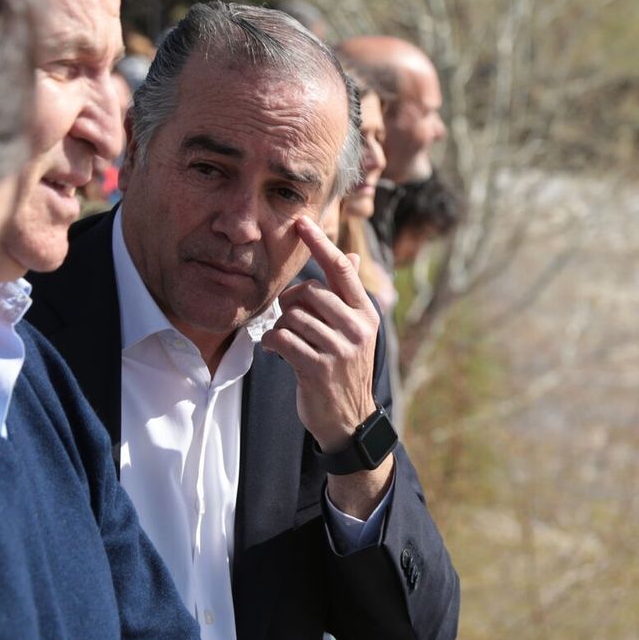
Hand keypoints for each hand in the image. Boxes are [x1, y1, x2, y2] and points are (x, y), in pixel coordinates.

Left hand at [263, 215, 379, 458]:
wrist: (348, 418)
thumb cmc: (344, 368)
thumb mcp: (354, 330)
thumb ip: (347, 295)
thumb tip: (350, 257)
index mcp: (365, 313)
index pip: (341, 269)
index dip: (319, 244)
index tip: (302, 222)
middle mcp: (357, 327)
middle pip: (309, 293)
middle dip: (291, 304)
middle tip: (291, 319)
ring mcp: (339, 349)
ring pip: (293, 317)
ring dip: (282, 328)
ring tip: (290, 342)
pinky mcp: (318, 368)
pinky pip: (282, 339)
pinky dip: (273, 343)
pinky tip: (279, 353)